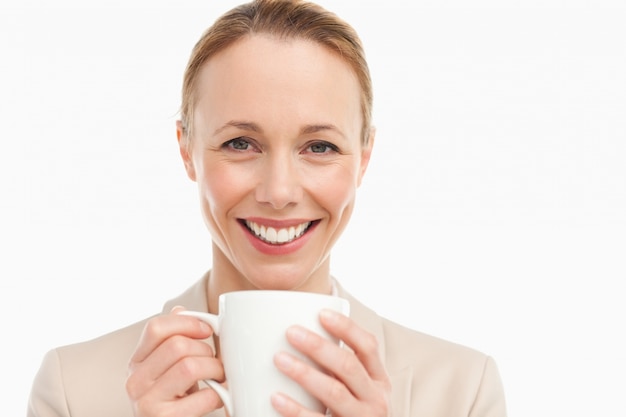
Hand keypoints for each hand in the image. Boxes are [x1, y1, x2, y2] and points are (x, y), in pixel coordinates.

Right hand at [126, 307, 225, 416]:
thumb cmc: (174, 399)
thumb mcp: (169, 367)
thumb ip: (172, 339)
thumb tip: (180, 310)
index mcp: (136, 362)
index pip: (155, 328)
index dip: (186, 323)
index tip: (206, 329)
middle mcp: (136, 381)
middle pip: (177, 345)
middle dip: (206, 349)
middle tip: (214, 360)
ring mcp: (146, 402)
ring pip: (189, 366)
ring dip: (214, 369)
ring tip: (218, 376)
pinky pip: (203, 395)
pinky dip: (218, 393)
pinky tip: (217, 395)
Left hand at [272, 309, 391, 416]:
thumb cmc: (352, 413)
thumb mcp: (359, 390)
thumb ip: (341, 369)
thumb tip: (303, 333)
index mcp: (378, 380)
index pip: (368, 346)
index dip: (346, 327)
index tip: (321, 313)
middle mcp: (376, 399)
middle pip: (348, 366)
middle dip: (318, 346)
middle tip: (291, 332)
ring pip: (334, 392)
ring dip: (305, 373)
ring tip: (279, 359)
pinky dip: (295, 410)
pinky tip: (276, 398)